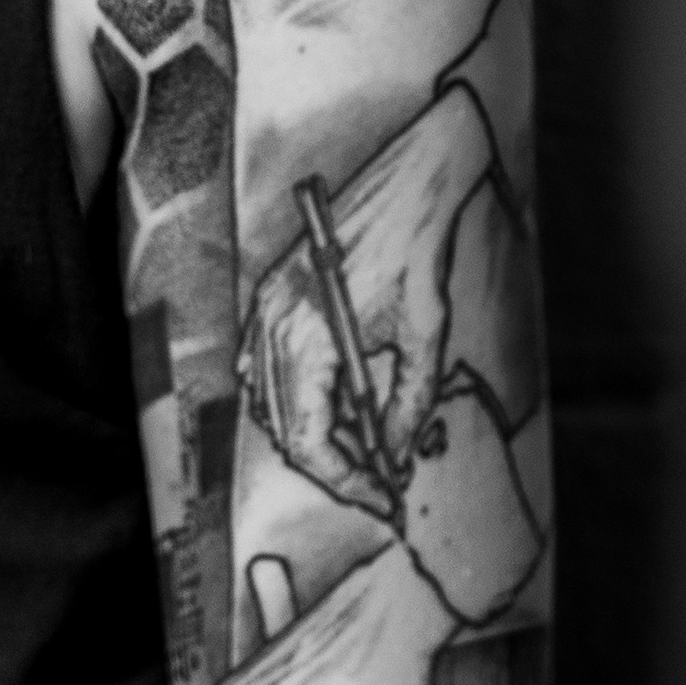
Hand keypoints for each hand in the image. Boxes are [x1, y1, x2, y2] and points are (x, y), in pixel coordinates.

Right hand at [243, 89, 507, 521]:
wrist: (404, 185)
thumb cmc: (419, 256)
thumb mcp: (427, 341)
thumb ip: (407, 408)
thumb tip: (392, 458)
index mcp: (308, 341)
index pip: (307, 440)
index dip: (343, 480)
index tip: (379, 499)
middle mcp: (272, 329)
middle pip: (282, 429)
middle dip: (329, 464)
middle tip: (375, 484)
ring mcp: (262, 312)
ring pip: (266, 404)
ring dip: (309, 434)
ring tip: (361, 450)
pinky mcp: (267, 298)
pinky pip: (258, 368)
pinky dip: (287, 398)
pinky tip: (327, 409)